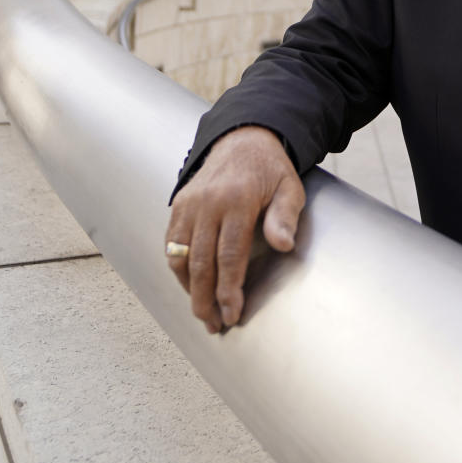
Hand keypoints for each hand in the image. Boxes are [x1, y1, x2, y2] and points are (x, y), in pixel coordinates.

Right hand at [165, 125, 304, 333]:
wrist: (244, 138)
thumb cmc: (270, 168)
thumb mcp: (289, 186)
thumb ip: (285, 216)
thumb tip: (284, 244)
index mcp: (238, 199)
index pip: (230, 256)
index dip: (229, 290)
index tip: (232, 314)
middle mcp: (209, 202)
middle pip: (202, 262)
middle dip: (206, 299)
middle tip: (214, 325)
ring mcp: (190, 203)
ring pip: (181, 256)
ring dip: (189, 289)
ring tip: (202, 312)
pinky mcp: (179, 203)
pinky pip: (172, 243)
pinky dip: (178, 268)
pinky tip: (190, 285)